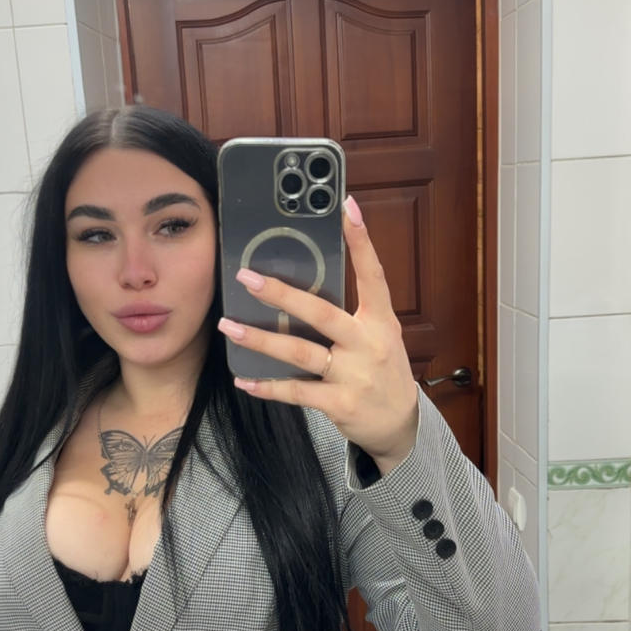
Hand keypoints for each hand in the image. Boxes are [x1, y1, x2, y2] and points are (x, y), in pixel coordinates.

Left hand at [217, 194, 418, 470]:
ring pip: (300, 353)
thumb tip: (303, 284)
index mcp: (380, 320)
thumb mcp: (380, 336)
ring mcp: (354, 375)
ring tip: (230, 327)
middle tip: (247, 277)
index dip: (361, 241)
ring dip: (261, 340)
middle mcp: (368, 343)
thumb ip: (351, 312)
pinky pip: (297, 393)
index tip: (347, 207)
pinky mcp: (339, 403)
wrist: (400, 424)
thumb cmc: (383, 371)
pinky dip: (268, 387)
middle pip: (321, 313)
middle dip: (281, 295)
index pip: (373, 274)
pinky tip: (244, 381)